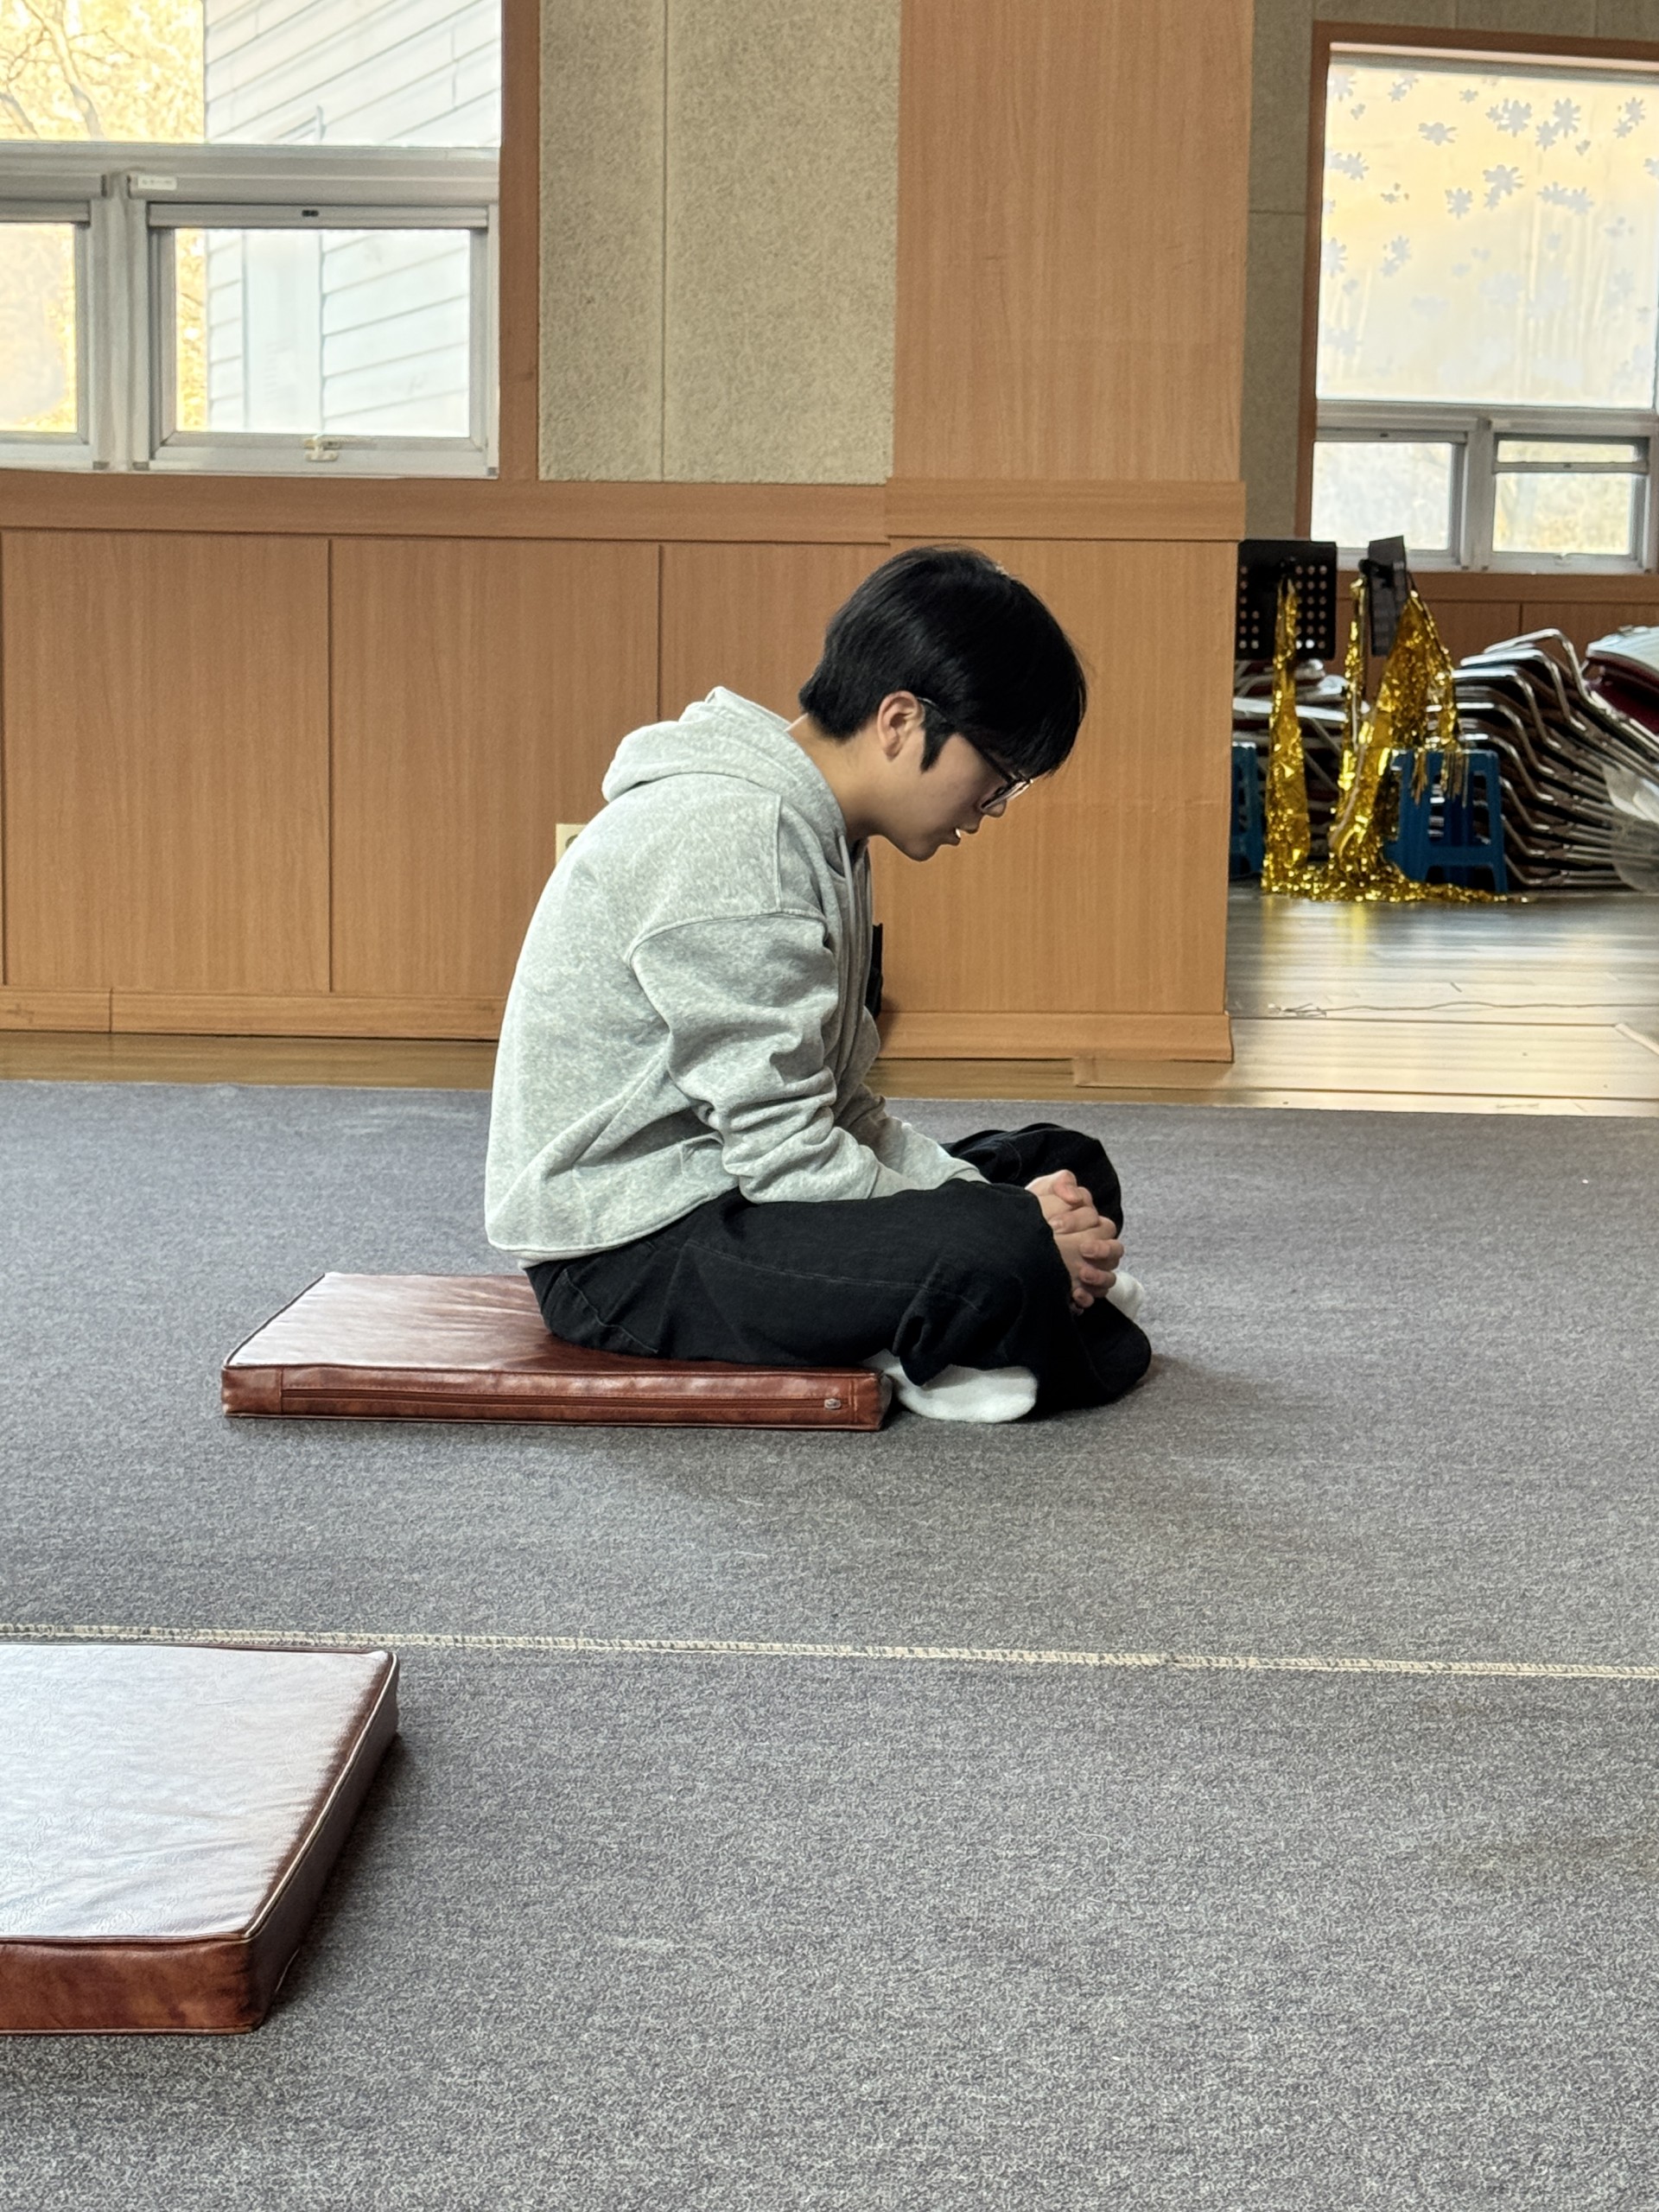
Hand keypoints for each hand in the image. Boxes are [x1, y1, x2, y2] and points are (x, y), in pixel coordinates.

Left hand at [1026, 1170, 1122, 1309]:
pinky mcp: (1079, 1289)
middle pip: (1115, 1251)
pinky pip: (1094, 1297)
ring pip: (1109, 1276)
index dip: (1082, 1224)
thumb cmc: (1032, 1213)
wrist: (1009, 1236)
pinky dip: (1087, 1296)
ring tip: (1081, 1275)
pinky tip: (1075, 1295)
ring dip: (1099, 1276)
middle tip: (1083, 1249)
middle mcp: (1094, 1248)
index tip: (1056, 1225)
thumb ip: (1061, 1182)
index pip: (1102, 1225)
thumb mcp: (1042, 1191)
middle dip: (1102, 1250)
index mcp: (1090, 1225)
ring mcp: (1089, 1270)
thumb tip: (1074, 1195)